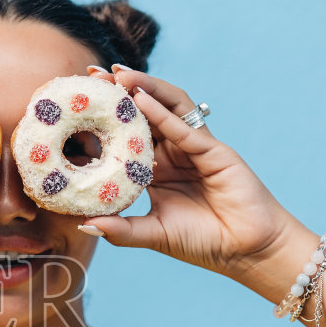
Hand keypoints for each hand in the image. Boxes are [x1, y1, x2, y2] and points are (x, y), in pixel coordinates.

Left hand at [77, 64, 309, 275]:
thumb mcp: (154, 235)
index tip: (79, 102)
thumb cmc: (203, 242)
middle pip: (144, 113)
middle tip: (91, 75)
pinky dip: (163, 113)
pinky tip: (141, 99)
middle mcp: (173, 152)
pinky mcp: (215, 151)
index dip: (105, 117)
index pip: (126, 134)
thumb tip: (84, 225)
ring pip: (167, 107)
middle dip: (120, 92)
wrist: (246, 251)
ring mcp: (194, 148)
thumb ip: (121, 230)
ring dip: (143, 88)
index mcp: (156, 169)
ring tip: (117, 76)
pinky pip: (185, 129)